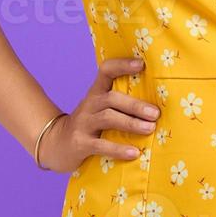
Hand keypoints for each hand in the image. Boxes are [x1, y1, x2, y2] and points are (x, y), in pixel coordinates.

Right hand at [35, 57, 160, 172]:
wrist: (56, 144)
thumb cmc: (89, 124)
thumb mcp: (101, 109)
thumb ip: (122, 103)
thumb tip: (159, 104)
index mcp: (96, 92)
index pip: (106, 71)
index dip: (122, 65)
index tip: (141, 64)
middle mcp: (90, 104)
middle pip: (112, 98)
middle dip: (135, 105)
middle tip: (155, 113)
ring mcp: (83, 123)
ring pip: (108, 118)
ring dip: (131, 123)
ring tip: (150, 129)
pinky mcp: (80, 143)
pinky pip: (100, 145)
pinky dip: (118, 149)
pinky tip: (134, 153)